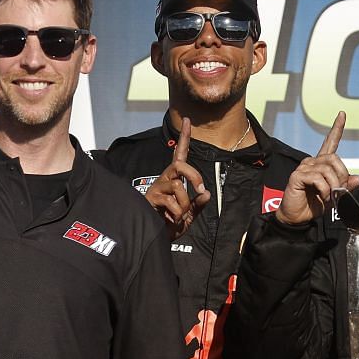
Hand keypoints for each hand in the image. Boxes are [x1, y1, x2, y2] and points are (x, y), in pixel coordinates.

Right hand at [144, 116, 210, 234]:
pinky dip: (177, 213)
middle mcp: (166, 179)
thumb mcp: (190, 215)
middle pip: (180, 165)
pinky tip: (171, 219)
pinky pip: (172, 201)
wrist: (156, 238)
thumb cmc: (171, 224)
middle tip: (200, 188)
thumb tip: (206, 193)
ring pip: (179, 186)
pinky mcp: (152, 198)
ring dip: (185, 204)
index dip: (184, 137)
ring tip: (180, 215)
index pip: (180, 154)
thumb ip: (198, 204)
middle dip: (194, 175)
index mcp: (176, 179)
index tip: (187, 120)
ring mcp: (158, 188)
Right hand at [278, 111, 358, 226]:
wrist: (297, 217)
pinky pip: (317, 178)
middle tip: (339, 191)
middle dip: (341, 176)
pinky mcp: (297, 176)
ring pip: (327, 169)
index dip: (337, 128)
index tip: (342, 114)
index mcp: (321, 164)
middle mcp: (312, 162)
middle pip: (334, 159)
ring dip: (333, 185)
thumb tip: (358, 178)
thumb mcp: (335, 196)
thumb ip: (346, 187)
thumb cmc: (314, 205)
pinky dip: (324, 189)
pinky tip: (322, 196)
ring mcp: (304, 168)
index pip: (330, 142)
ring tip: (329, 197)